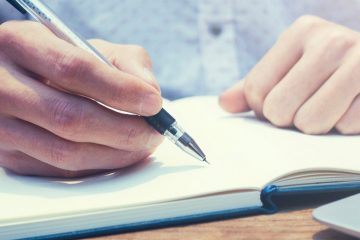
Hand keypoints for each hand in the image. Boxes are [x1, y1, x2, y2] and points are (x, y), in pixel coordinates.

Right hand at [0, 21, 163, 177]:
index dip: (119, 90)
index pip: (73, 69)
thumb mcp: (91, 46)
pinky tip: (120, 154)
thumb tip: (151, 93)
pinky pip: (62, 171)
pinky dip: (99, 165)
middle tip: (154, 131)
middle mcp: (1, 86)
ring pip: (67, 152)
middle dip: (124, 130)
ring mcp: (2, 126)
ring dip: (116, 154)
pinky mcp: (10, 157)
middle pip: (70, 118)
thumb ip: (127, 62)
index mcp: (20, 44)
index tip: (153, 103)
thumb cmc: (63, 60)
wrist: (23, 79)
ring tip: (144, 144)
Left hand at [220, 16, 359, 134]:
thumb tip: (223, 103)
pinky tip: (352, 107)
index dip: (262, 109)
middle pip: (278, 109)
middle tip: (306, 106)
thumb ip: (255, 85)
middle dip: (289, 119)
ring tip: (328, 108)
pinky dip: (344, 126)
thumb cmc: (328, 69)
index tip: (279, 104)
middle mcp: (330, 42)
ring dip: (316, 126)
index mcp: (301, 32)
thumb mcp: (290, 67)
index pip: (255, 90)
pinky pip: (344, 127)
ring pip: (309, 122)